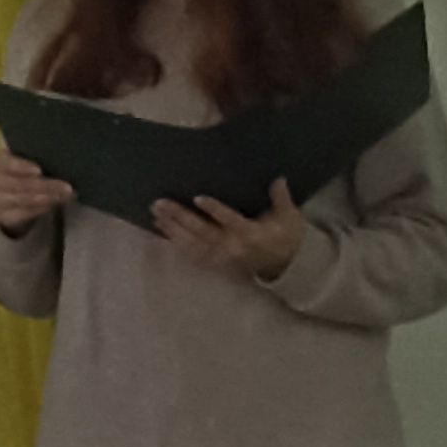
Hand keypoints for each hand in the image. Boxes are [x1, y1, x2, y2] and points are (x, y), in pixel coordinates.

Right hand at [0, 152, 75, 231]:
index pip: (7, 163)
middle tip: (66, 187)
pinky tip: (52, 205)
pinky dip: (38, 210)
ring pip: (20, 200)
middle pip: (18, 184)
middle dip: (44, 186)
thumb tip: (66, 161)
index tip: (39, 171)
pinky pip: (20, 214)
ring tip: (63, 197)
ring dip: (45, 198)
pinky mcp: (1, 216)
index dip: (21, 167)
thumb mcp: (29, 162)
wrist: (8, 195)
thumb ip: (42, 160)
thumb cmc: (25, 172)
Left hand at [154, 179, 308, 278]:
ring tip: (156, 215)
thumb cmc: (286, 237)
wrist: (285, 267)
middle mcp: (233, 247)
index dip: (214, 210)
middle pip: (203, 232)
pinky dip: (176, 243)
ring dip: (173, 230)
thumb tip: (279, 179)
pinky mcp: (216, 264)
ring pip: (193, 244)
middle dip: (180, 217)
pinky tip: (161, 230)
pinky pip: (192, 254)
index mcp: (251, 233)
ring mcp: (223, 258)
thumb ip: (281, 198)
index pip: (230, 220)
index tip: (197, 198)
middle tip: (160, 204)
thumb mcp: (290, 218)